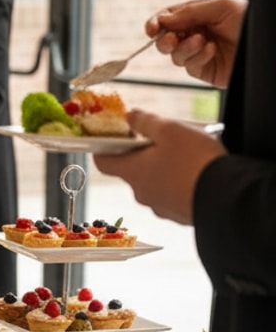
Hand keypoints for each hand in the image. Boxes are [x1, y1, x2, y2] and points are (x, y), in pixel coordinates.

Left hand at [91, 110, 225, 224]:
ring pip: (156, 183)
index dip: (104, 148)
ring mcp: (161, 207)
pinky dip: (181, 184)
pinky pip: (175, 196)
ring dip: (166, 169)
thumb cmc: (195, 162)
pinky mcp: (181, 215)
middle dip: (145, 154)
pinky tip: (199, 174)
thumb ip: (146, 122)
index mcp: (132, 171)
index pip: (103, 161)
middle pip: (133, 171)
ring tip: (189, 155)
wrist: (228, 198)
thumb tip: (130, 116)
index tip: (113, 137)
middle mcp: (141, 193)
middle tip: (164, 140)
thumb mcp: (170, 130)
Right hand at [145, 0, 246, 88]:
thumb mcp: (220, 7)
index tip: (151, 29)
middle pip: (166, 39)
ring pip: (174, 55)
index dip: (156, 23)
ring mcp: (199, 53)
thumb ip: (189, 12)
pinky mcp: (205, 70)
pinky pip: (189, 66)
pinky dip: (197, 57)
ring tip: (201, 42)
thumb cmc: (249, 20)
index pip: (169, 18)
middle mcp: (196, 34)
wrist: (266, 46)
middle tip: (171, 40)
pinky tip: (211, 50)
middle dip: (164, 40)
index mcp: (199, 15)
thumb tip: (162, 20)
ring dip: (184, 48)